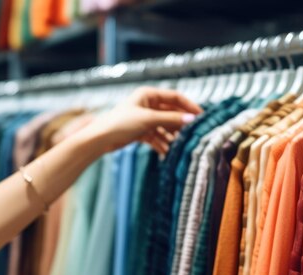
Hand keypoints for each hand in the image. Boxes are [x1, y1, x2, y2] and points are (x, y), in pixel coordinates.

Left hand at [86, 86, 202, 153]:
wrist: (101, 138)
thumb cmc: (121, 123)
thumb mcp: (149, 120)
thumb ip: (171, 119)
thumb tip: (192, 120)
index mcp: (149, 95)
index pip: (175, 97)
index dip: (189, 106)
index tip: (202, 116)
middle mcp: (148, 105)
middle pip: (171, 113)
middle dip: (181, 124)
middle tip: (194, 133)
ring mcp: (145, 119)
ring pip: (165, 127)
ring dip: (173, 136)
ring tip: (181, 146)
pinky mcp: (141, 131)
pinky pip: (157, 137)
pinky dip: (163, 144)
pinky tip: (168, 153)